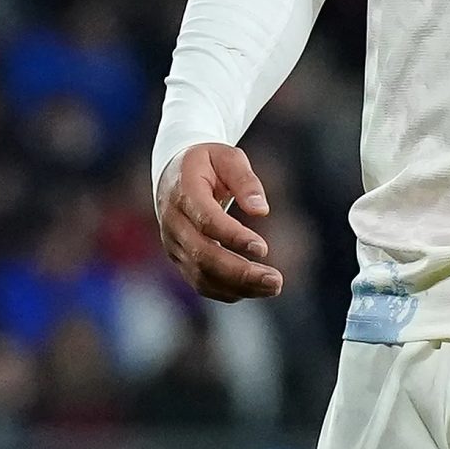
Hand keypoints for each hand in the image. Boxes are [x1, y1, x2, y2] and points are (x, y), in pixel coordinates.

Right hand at [155, 142, 282, 301]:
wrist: (173, 174)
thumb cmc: (208, 162)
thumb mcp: (228, 157)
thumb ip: (245, 180)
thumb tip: (261, 211)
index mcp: (184, 192)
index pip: (207, 221)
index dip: (234, 237)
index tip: (264, 249)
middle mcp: (173, 222)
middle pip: (203, 256)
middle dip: (240, 272)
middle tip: (276, 281)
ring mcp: (173, 244)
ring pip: (201, 275)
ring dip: (237, 287)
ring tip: (273, 287)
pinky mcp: (179, 258)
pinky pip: (199, 281)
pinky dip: (226, 291)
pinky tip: (253, 289)